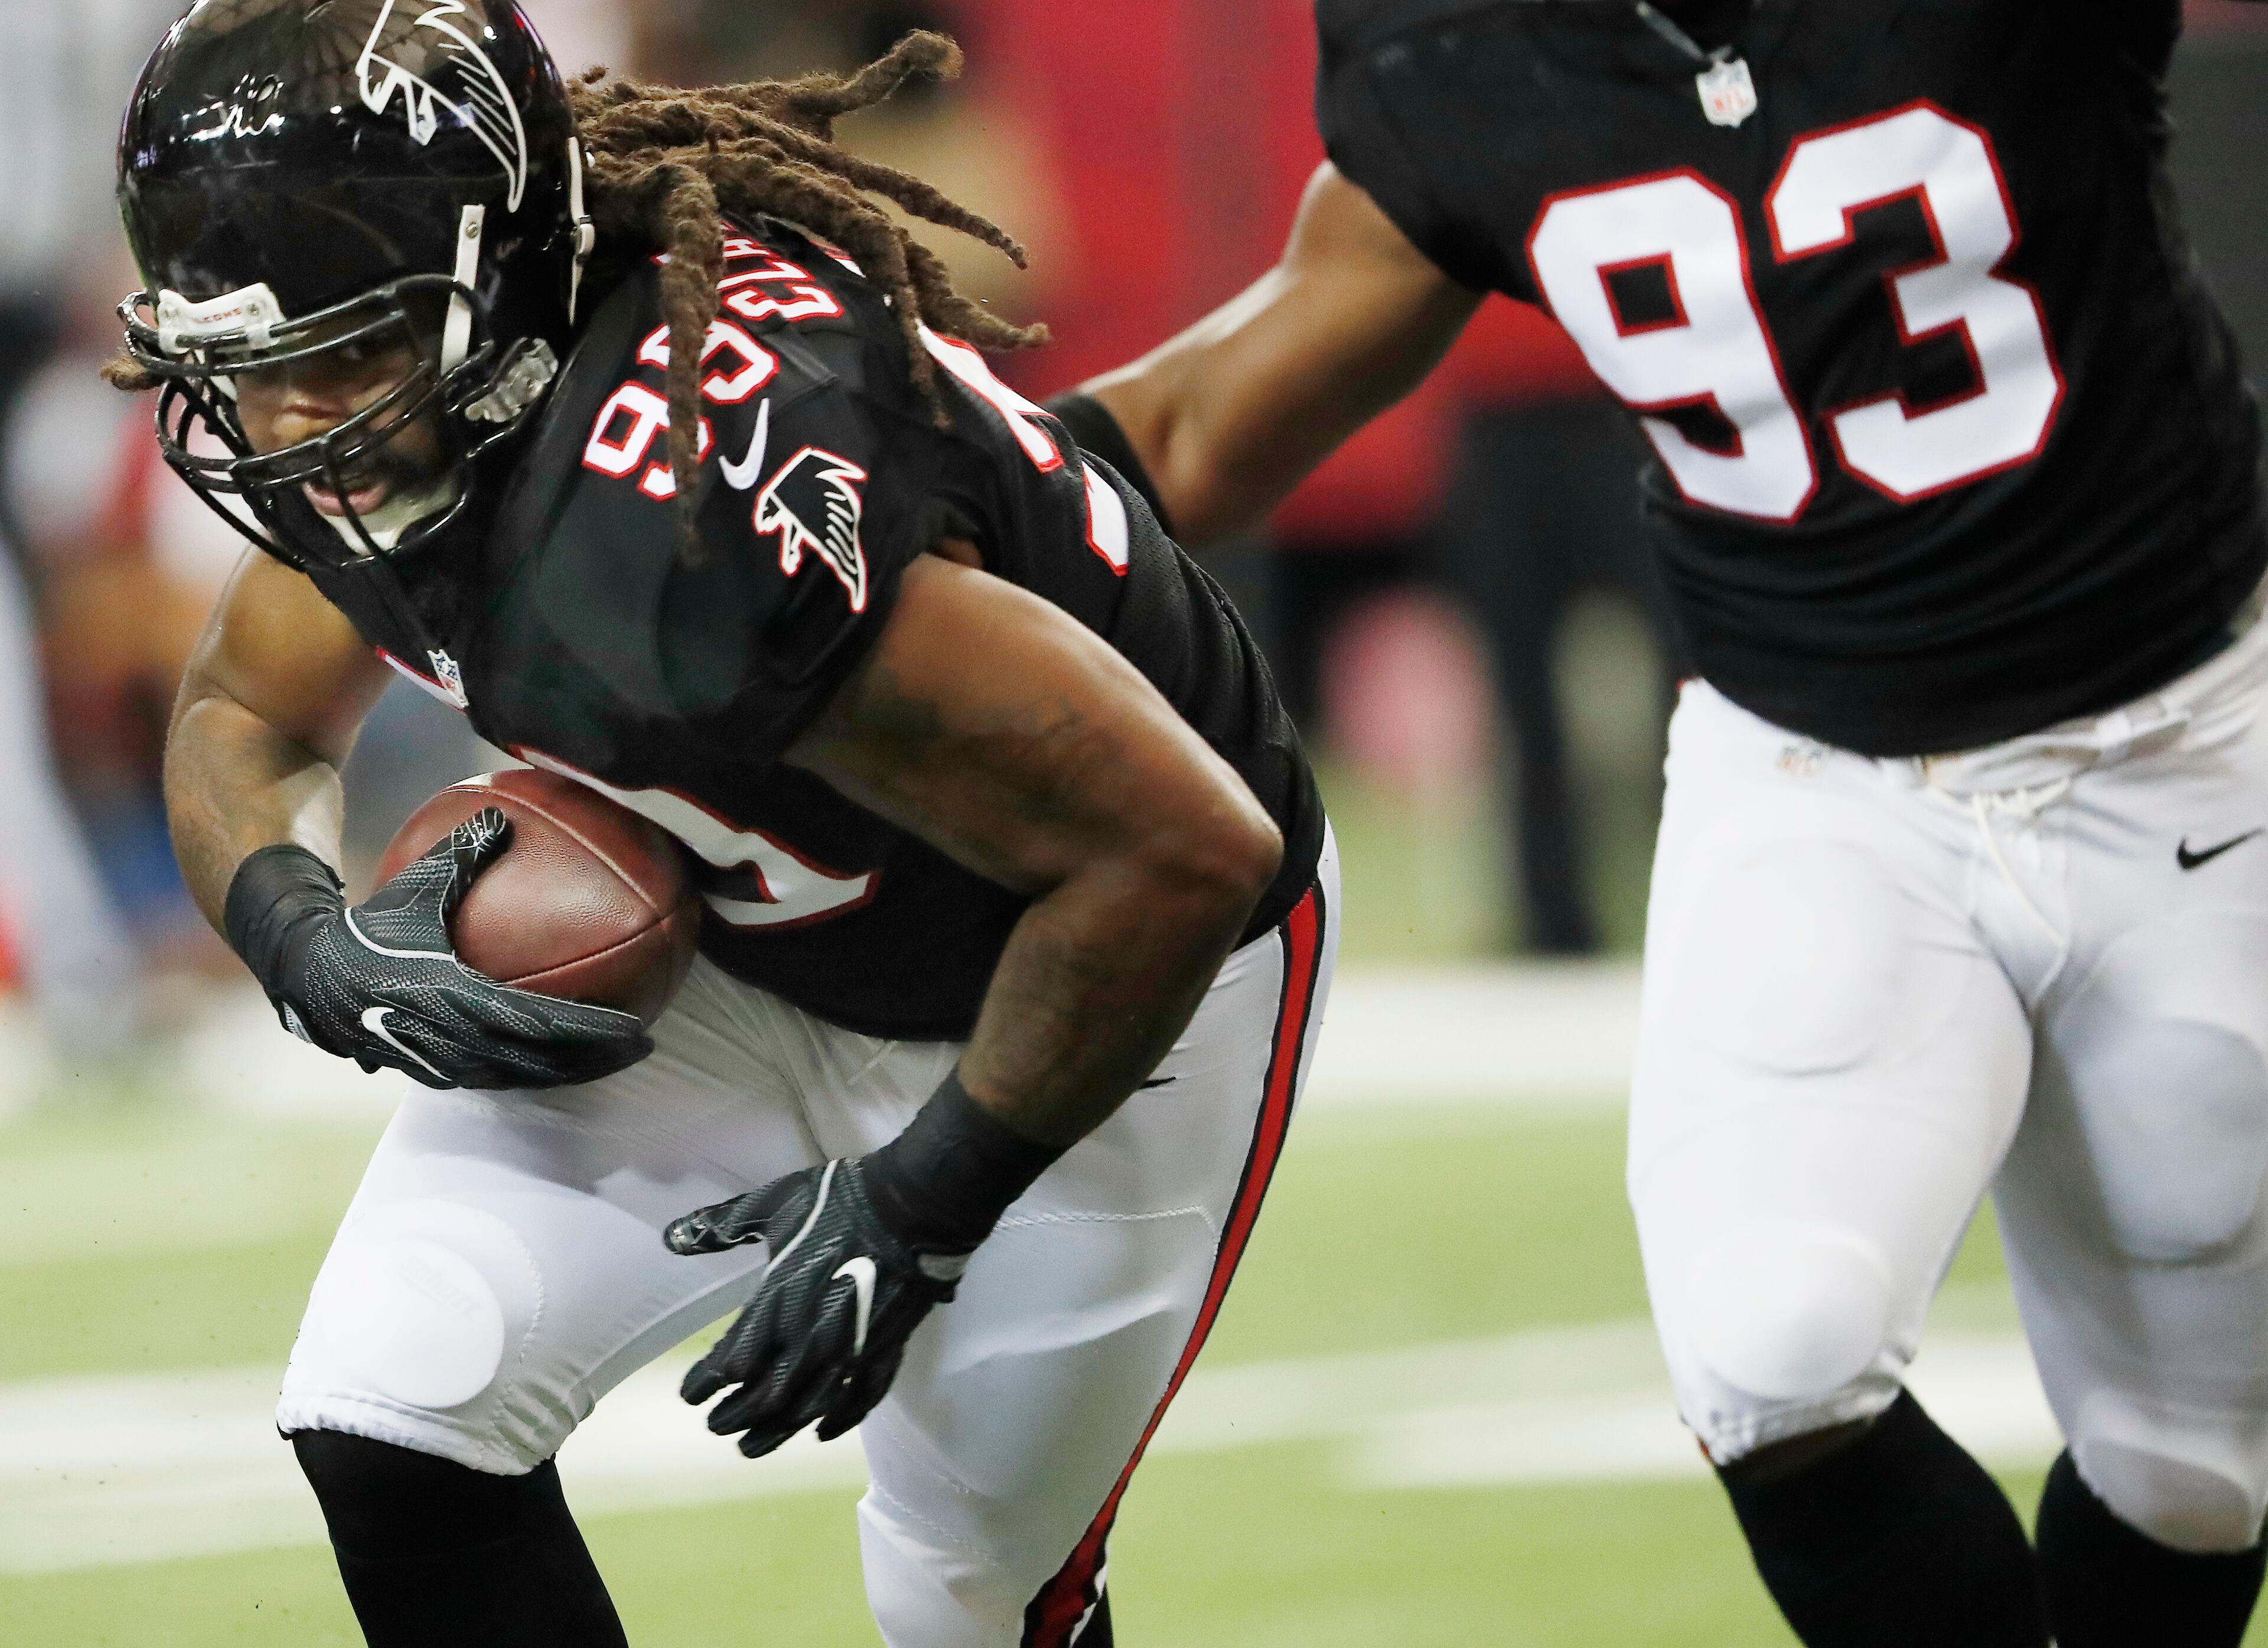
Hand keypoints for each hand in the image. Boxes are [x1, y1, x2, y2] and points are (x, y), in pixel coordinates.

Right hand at [250, 811, 652, 1088]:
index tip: (636, 1029)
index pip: (539, 1023)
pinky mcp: (422, 1069)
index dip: (590, 1032)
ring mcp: (432, 1061)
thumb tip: (504, 813)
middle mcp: (444, 1038)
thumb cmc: (367, 920)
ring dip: (562, 1073)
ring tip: (609, 1060)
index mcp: (450, 996)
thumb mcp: (415, 886)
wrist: (302, 967)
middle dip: (591, 1061)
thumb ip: (463, 853)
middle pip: (535, 1063)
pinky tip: (558, 1061)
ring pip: (512, 1078)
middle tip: (643, 1048)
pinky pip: (487, 1077)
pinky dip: (526, 1072)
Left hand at [666, 1157, 967, 1456]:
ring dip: (774, 1433)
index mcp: (777, 1303)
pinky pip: (858, 1402)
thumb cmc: (841, 1202)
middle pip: (762, 1399)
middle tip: (714, 1424)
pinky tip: (821, 1433)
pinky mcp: (883, 1353)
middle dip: (732, 1416)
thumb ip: (721, 1224)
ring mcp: (849, 1353)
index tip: (691, 1393)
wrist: (914, 1208)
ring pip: (805, 1411)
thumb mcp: (773, 1204)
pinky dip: (838, 1422)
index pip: (729, 1364)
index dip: (705, 1384)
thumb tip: (672, 1237)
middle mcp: (808, 1339)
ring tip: (750, 1447)